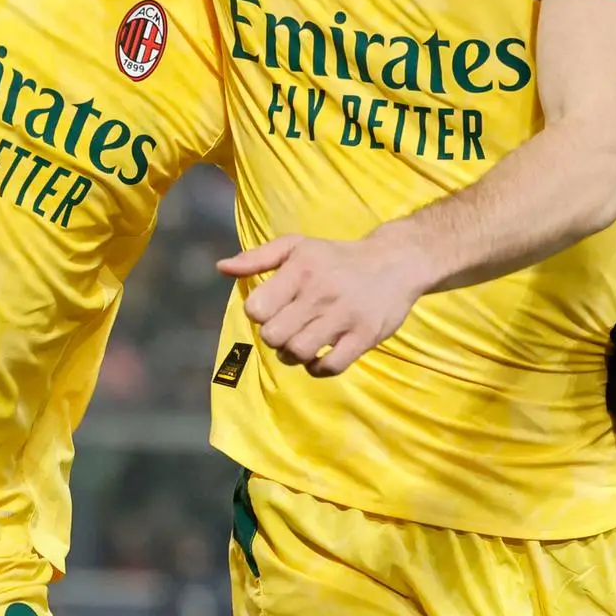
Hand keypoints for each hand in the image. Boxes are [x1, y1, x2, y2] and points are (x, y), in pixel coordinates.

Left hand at [218, 231, 429, 376]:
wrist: (395, 262)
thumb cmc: (336, 257)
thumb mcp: (296, 246)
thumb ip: (257, 258)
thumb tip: (221, 268)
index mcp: (301, 270)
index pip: (257, 309)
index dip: (259, 314)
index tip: (273, 308)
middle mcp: (321, 293)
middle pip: (274, 336)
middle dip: (274, 337)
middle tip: (286, 328)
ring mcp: (344, 317)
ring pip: (298, 353)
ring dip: (292, 355)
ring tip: (300, 342)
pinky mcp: (364, 337)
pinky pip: (328, 367)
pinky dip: (316, 368)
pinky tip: (319, 356)